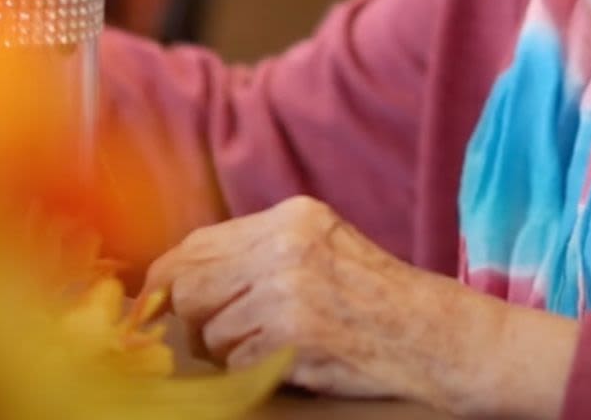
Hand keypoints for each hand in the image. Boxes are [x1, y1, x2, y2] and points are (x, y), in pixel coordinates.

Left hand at [142, 195, 577, 416]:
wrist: (436, 336)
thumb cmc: (379, 299)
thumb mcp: (323, 247)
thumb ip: (260, 251)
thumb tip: (177, 276)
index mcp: (292, 217)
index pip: (195, 244)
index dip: (165, 279)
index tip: (154, 305)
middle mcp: (286, 246)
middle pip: (187, 285)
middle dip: (190, 319)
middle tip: (214, 338)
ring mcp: (289, 291)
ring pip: (208, 332)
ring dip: (229, 351)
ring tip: (271, 347)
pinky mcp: (293, 337)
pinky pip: (236, 365)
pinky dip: (253, 373)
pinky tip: (289, 363)